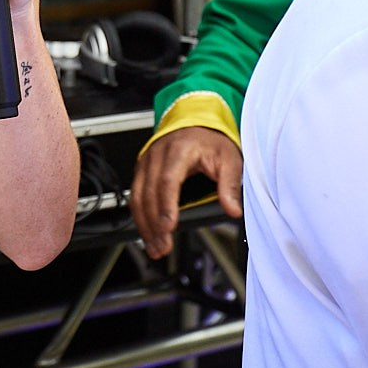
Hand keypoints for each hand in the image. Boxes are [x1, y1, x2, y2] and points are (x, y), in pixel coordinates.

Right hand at [131, 125, 242, 258]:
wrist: (196, 121)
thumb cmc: (210, 140)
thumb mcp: (229, 159)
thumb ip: (230, 185)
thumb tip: (233, 209)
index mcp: (179, 151)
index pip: (167, 181)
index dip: (166, 206)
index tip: (169, 227)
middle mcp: (157, 156)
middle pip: (149, 193)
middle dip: (154, 224)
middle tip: (163, 246)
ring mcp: (146, 163)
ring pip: (137, 197)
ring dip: (144, 225)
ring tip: (155, 247)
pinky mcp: (142, 170)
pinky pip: (135, 196)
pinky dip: (140, 217)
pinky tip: (147, 233)